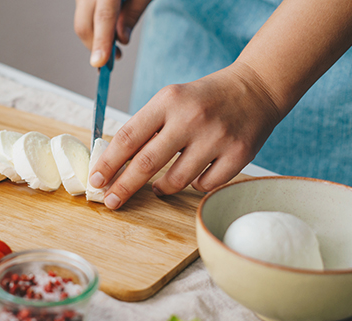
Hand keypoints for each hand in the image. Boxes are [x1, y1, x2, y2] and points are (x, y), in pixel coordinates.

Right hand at [74, 0, 150, 66]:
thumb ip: (132, 14)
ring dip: (95, 39)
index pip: (103, 17)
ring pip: (81, 23)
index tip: (100, 63)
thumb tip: (122, 39)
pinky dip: (93, 28)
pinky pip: (83, 16)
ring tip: (113, 45)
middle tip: (114, 58)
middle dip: (96, 47)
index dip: (101, 42)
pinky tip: (106, 32)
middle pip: (84, 25)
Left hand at [88, 62, 283, 208]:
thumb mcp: (170, 100)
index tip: (95, 180)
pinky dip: (194, 184)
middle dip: (123, 187)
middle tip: (110, 201)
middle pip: (146, 163)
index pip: (128, 137)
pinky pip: (204, 185)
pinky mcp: (239, 154)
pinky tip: (194, 174)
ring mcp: (216, 137)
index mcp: (168, 101)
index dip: (108, 163)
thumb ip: (145, 127)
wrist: (256, 88)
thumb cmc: (203, 99)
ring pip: (176, 180)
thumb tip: (113, 163)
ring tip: (156, 187)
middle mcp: (191, 118)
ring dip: (160, 188)